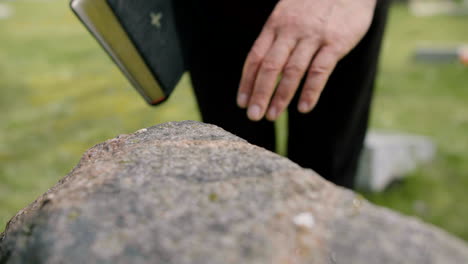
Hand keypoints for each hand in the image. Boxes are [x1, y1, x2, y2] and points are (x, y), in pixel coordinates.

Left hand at [237, 0, 376, 120]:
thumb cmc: (314, 5)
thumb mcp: (288, 13)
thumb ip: (276, 38)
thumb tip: (262, 69)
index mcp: (275, 25)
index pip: (255, 57)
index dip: (247, 82)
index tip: (242, 103)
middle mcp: (291, 31)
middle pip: (270, 67)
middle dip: (260, 93)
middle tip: (253, 116)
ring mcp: (313, 37)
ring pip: (292, 71)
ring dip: (281, 96)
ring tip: (272, 116)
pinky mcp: (335, 42)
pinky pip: (320, 70)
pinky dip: (311, 91)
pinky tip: (304, 108)